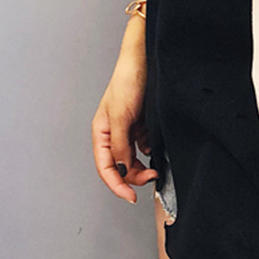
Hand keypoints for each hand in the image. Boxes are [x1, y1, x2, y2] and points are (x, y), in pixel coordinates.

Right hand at [92, 44, 158, 203]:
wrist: (146, 61)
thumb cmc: (127, 81)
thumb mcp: (121, 117)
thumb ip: (121, 145)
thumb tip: (123, 169)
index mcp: (102, 133)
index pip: (105, 168)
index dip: (116, 185)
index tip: (130, 196)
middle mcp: (114, 133)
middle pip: (121, 166)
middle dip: (134, 176)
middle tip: (151, 177)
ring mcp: (128, 129)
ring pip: (134, 158)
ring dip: (143, 166)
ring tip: (155, 166)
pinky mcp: (142, 124)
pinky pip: (145, 145)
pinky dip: (151, 150)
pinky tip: (156, 148)